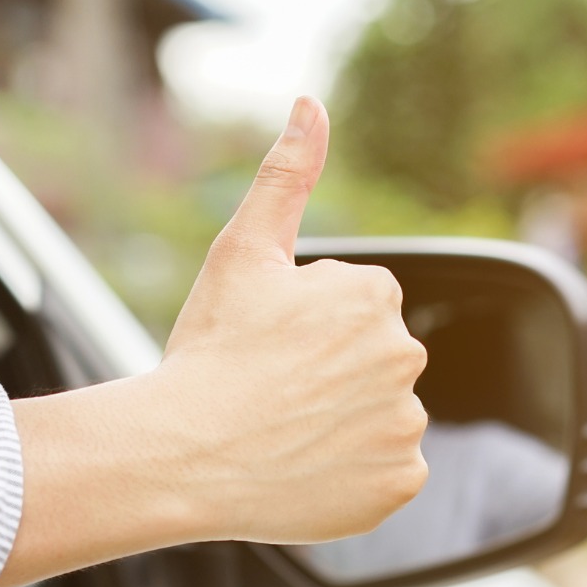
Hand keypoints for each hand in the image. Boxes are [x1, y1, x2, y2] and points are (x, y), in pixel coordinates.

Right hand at [158, 95, 428, 542]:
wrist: (181, 454)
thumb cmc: (208, 350)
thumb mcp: (242, 251)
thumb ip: (287, 174)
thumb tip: (311, 103)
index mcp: (374, 296)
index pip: (354, 309)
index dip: (304, 328)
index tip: (265, 347)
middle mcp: (405, 356)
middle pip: (370, 361)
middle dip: (330, 372)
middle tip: (269, 391)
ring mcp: (404, 424)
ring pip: (377, 416)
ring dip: (342, 423)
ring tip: (281, 432)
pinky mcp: (399, 483)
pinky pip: (386, 472)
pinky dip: (354, 474)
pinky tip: (304, 468)